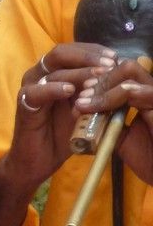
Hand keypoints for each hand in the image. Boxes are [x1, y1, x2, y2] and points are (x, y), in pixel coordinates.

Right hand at [1, 43, 117, 189]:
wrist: (38, 162)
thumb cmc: (60, 135)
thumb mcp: (83, 109)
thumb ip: (95, 92)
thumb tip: (118, 75)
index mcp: (53, 73)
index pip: (74, 50)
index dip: (95, 51)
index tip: (115, 58)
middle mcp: (39, 75)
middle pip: (62, 53)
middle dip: (88, 57)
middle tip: (108, 65)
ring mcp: (30, 88)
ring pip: (53, 70)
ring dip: (77, 72)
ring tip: (97, 78)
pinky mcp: (23, 104)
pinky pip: (37, 92)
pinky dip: (54, 89)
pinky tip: (70, 91)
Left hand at [74, 58, 152, 184]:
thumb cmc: (148, 158)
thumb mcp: (122, 139)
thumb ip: (108, 124)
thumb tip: (87, 116)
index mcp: (145, 96)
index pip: (123, 75)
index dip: (101, 81)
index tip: (80, 95)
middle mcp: (152, 90)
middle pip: (125, 67)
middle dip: (99, 80)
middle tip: (80, 96)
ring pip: (129, 73)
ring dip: (102, 87)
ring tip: (83, 102)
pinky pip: (135, 91)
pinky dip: (112, 96)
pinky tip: (95, 106)